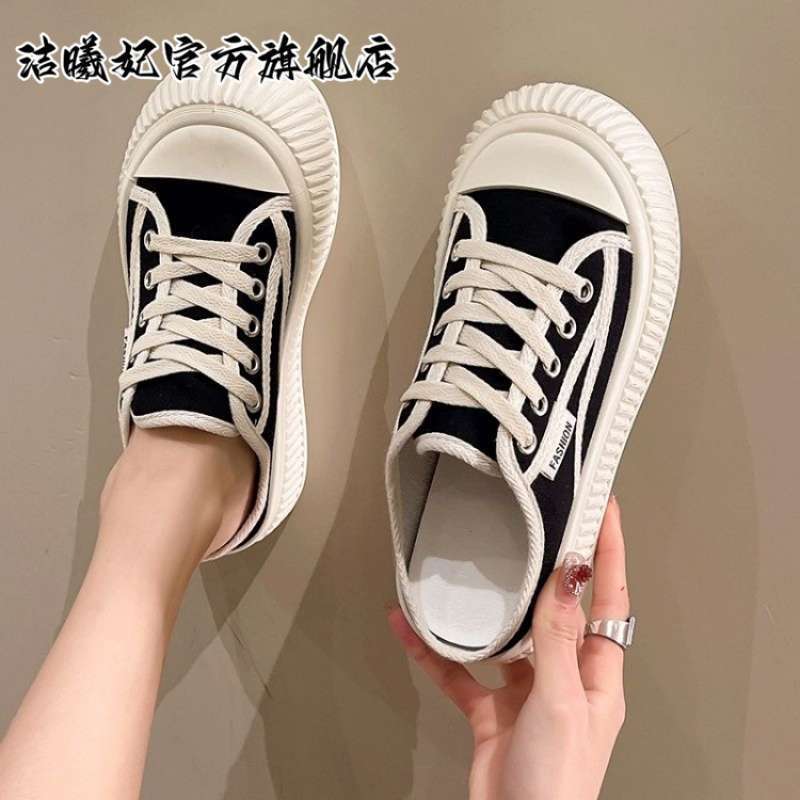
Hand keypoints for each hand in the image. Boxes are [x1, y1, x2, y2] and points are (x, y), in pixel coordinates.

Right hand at [388, 496, 628, 799]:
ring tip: (469, 567)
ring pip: (505, 635)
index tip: (602, 508)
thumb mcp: (561, 702)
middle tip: (535, 522)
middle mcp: (564, 675)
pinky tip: (411, 628)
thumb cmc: (557, 782)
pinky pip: (461, 671)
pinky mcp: (490, 711)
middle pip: (555, 608)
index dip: (608, 551)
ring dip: (484, 608)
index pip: (607, 597)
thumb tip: (567, 576)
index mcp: (596, 673)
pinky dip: (436, 651)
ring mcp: (526, 692)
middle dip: (546, 567)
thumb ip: (557, 639)